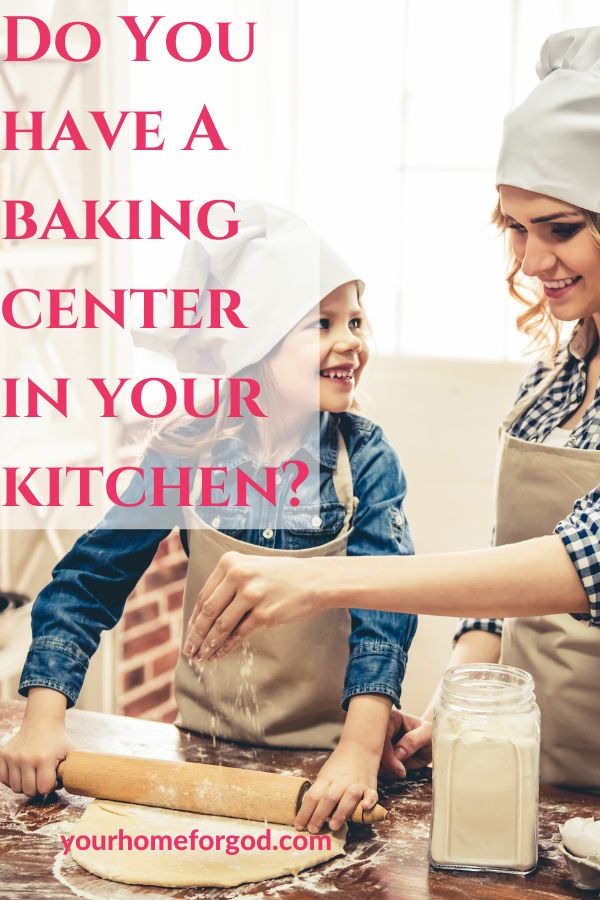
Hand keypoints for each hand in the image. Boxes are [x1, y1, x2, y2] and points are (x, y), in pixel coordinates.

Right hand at [0, 691, 73, 796]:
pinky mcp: (2, 755)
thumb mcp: (71, 751)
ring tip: (33, 774)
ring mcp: (13, 756)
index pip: (43, 788)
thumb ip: (78, 768)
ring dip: (24, 785)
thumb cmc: (58, 740)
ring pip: (15, 788)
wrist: (42, 721)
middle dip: (37, 788)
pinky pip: (2, 779)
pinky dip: (10, 779)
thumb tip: (89, 783)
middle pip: (28, 791)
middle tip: (42, 778)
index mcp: (44, 758)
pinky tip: (21, 772)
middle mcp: (26, 758)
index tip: (53, 779)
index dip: (50, 787)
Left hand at [183, 551, 327, 659]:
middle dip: (196, 634)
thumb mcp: (250, 568)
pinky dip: (226, 647)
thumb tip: (202, 617)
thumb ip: (227, 584)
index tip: (188, 633)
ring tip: (201, 656)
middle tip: (189, 650)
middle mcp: (238, 575)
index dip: (194, 618)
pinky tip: (219, 654)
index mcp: (230, 562)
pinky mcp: (265, 614)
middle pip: (209, 611)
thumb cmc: (279, 576)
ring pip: (221, 625)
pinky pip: (239, 634)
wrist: (313, 579)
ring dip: (208, 644)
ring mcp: (252, 594)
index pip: (204, 595)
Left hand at [294, 740, 378, 833]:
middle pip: (329, 798)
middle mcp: (341, 781)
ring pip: (349, 797)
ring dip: (341, 812)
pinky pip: (372, 794)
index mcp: (327, 778)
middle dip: (319, 815)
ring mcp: (357, 783)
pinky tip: (365, 807)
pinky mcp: (370, 786)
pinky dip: (369, 801)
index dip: (305, 812)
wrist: (359, 747)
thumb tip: (308, 815)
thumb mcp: (325, 775)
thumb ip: (320, 792)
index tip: (299, 827)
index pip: (313, 796)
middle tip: (312, 830)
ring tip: (333, 826)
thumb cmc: (339, 765)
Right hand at [379, 708, 431, 779]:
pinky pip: (378, 767)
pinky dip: (387, 773)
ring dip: (386, 770)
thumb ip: (413, 740)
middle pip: (373, 749)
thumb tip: (398, 753)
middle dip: (385, 765)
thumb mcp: (428, 734)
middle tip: (400, 773)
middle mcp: (382, 730)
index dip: (388, 756)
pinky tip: (399, 772)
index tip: (400, 770)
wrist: (432, 745)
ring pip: (374, 759)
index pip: (382, 737)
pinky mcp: (381, 755)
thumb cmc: (430, 735)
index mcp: (392, 718)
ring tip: (402, 771)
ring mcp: (381, 743)